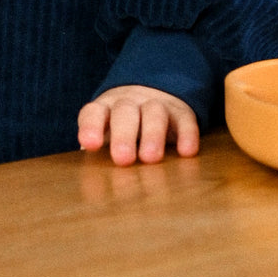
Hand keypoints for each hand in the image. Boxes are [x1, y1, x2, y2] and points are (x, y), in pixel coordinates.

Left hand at [77, 85, 199, 165]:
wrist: (153, 96)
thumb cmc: (122, 130)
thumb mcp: (107, 137)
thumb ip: (99, 155)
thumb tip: (91, 179)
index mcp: (106, 110)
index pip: (94, 113)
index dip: (91, 126)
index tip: (90, 144)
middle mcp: (129, 104)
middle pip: (125, 112)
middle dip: (123, 134)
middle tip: (122, 158)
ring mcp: (156, 105)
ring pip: (154, 112)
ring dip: (152, 134)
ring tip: (151, 158)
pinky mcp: (181, 113)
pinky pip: (185, 120)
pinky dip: (187, 135)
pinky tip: (186, 153)